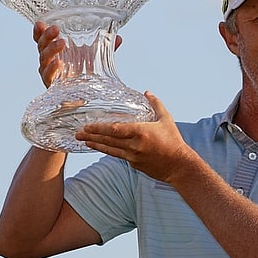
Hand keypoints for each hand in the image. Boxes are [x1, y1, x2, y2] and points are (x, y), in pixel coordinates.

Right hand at [33, 21, 122, 87]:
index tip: (40, 23)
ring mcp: (49, 74)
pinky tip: (58, 63)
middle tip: (56, 29)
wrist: (87, 98)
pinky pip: (49, 77)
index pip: (42, 39)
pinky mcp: (53, 86)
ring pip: (44, 60)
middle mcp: (49, 62)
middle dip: (46, 36)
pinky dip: (52, 69)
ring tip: (62, 42)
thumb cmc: (85, 74)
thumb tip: (119, 38)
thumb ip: (105, 48)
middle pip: (41, 47)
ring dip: (51, 49)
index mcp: (55, 52)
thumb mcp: (95, 58)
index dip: (39, 31)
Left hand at [74, 92, 197, 183]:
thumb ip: (156, 104)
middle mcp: (134, 145)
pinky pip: (117, 155)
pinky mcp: (134, 164)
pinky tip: (100, 147)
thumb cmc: (174, 141)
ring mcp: (132, 156)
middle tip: (78, 133)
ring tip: (83, 141)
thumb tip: (147, 92)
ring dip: (95, 145)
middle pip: (108, 140)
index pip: (114, 130)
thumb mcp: (166, 119)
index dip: (99, 128)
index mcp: (141, 132)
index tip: (88, 125)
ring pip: (109, 150)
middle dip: (91, 136)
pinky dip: (107, 150)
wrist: (179, 166)